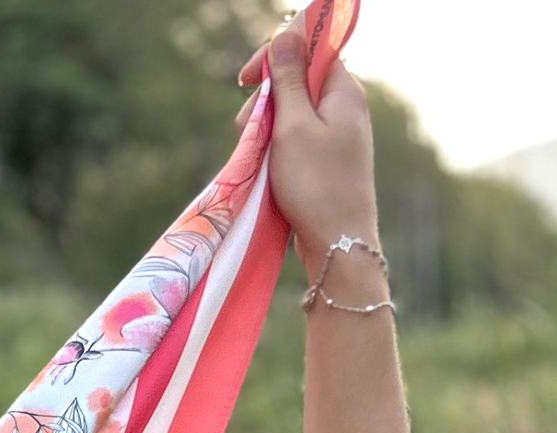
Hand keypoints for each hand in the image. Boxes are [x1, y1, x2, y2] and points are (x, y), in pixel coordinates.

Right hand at [237, 28, 379, 276]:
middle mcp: (345, 106)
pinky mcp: (325, 157)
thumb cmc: (316, 183)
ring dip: (265, 125)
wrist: (337, 241)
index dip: (274, 57)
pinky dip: (274, 145)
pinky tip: (264, 165)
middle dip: (265, 97)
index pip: (309, 50)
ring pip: (291, 111)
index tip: (245, 80)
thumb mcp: (293, 126)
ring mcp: (337, 133)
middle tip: (247, 128)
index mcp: (344, 91)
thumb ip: (287, 79)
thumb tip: (286, 35)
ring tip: (253, 153)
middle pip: (296, 80)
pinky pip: (294, 136)